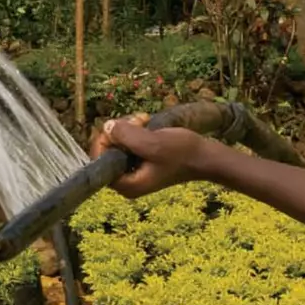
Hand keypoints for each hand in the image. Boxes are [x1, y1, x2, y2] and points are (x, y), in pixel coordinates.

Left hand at [90, 114, 210, 197]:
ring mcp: (135, 171)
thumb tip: (107, 126)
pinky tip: (148, 123)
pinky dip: (136, 131)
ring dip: (129, 127)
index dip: (106, 140)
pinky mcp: (142, 161)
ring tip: (145, 119)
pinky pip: (129, 143)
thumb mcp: (152, 143)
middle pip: (108, 151)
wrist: (205, 156)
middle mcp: (127, 181)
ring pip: (118, 144)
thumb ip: (127, 136)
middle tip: (139, 120)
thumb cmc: (181, 153)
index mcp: (126, 185)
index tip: (122, 126)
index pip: (99, 161)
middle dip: (120, 131)